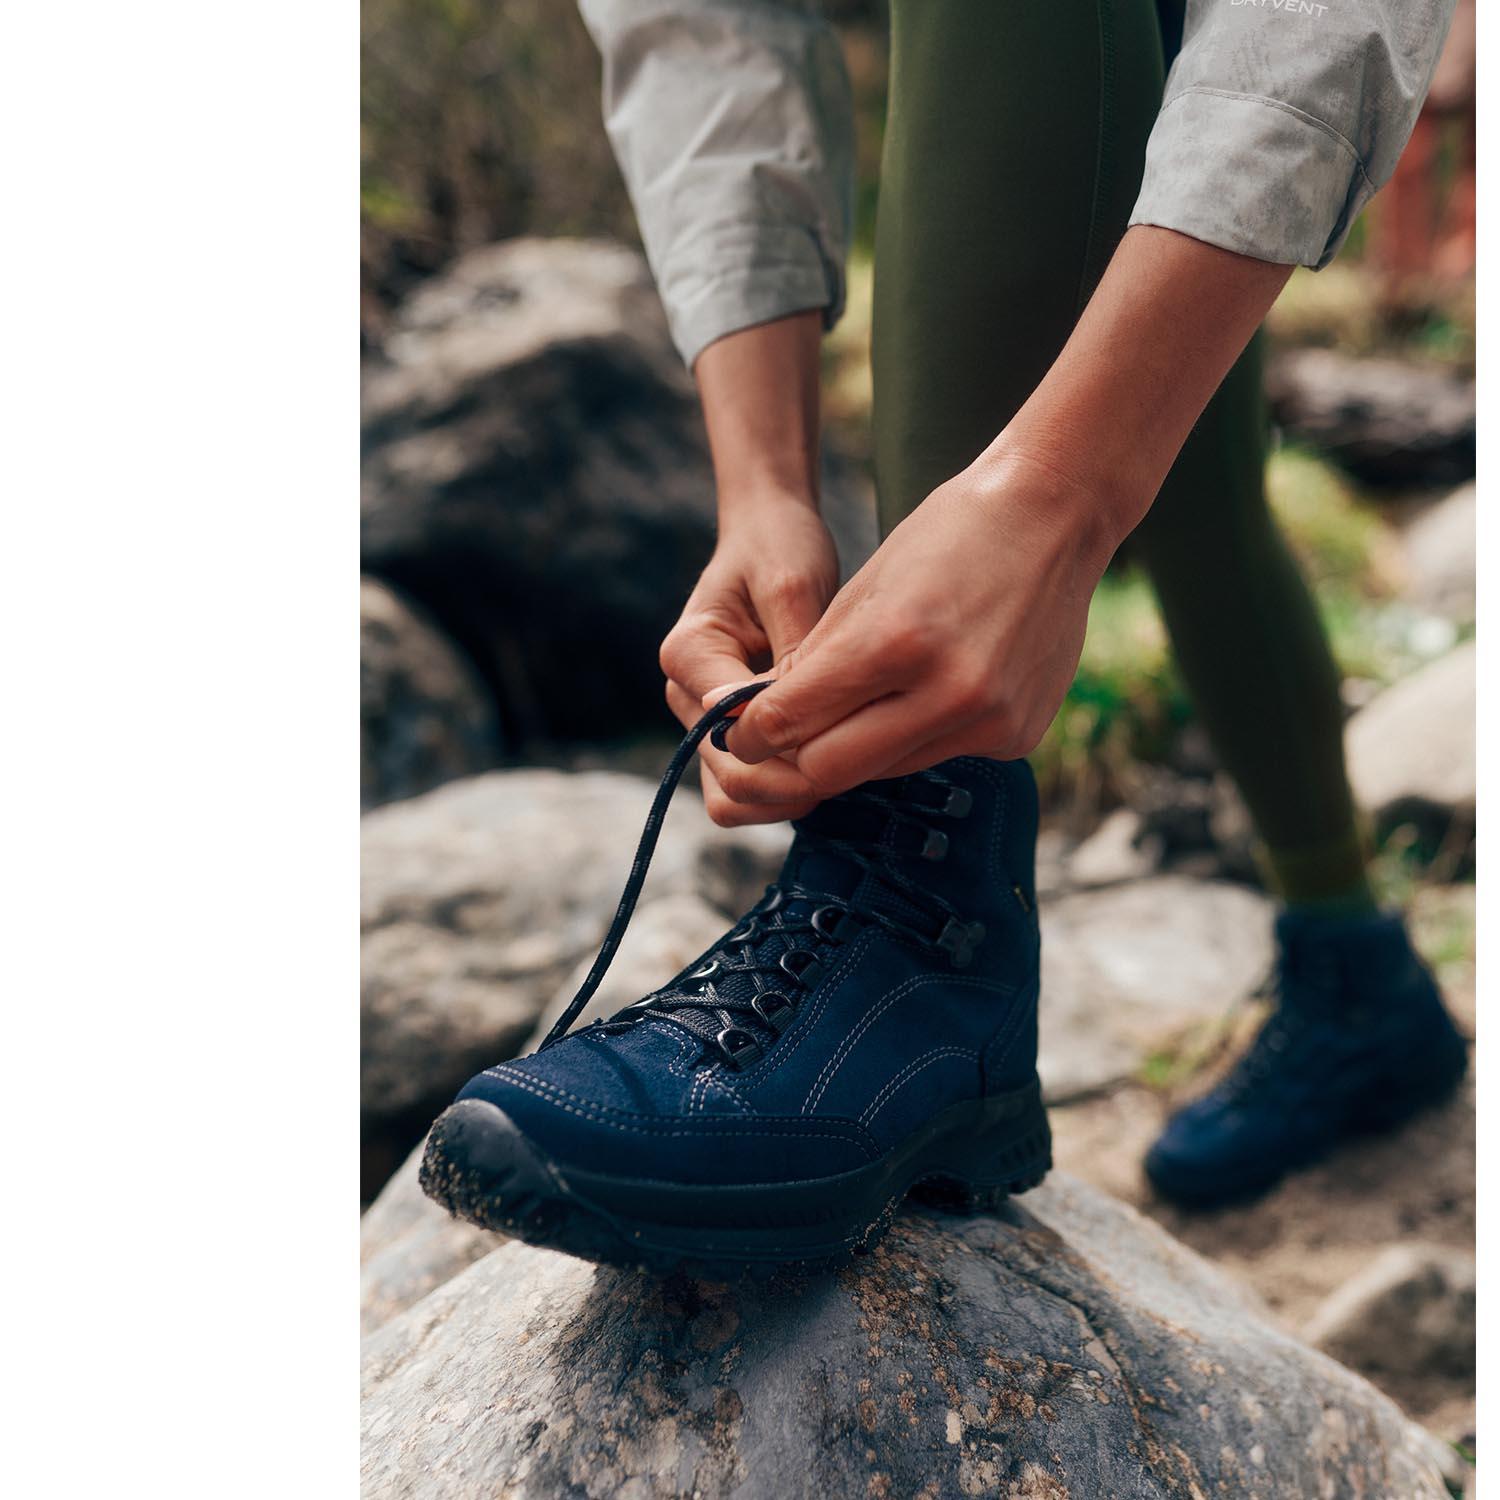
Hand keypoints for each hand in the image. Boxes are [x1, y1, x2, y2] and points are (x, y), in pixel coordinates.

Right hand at [660, 495, 837, 825]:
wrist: (768, 534)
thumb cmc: (781, 549)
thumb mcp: (793, 586)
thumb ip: (792, 654)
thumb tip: (797, 716)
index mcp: (689, 655)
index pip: (731, 737)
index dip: (791, 756)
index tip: (848, 740)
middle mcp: (686, 694)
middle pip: (728, 780)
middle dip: (791, 786)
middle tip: (856, 767)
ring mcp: (703, 718)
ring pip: (732, 797)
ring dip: (785, 798)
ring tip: (841, 768)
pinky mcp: (729, 730)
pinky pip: (748, 786)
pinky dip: (785, 789)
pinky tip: (830, 760)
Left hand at [714, 451, 1119, 797]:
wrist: (1056, 517)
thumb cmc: (947, 536)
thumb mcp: (862, 589)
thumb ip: (810, 664)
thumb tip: (761, 725)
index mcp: (895, 640)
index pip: (791, 720)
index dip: (752, 734)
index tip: (741, 734)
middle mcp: (948, 691)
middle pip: (830, 770)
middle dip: (796, 757)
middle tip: (783, 738)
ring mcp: (989, 721)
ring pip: (883, 772)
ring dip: (857, 748)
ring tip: (860, 703)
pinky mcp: (1016, 738)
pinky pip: (936, 758)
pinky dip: (913, 737)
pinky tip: (926, 692)